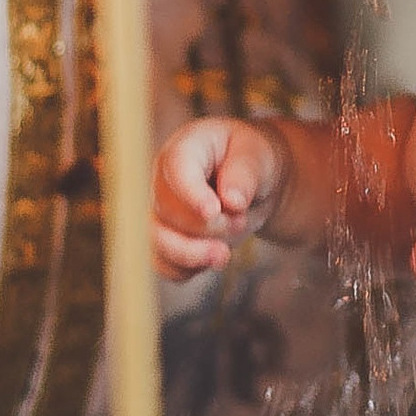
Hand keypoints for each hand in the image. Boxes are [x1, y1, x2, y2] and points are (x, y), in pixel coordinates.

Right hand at [154, 117, 292, 279]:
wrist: (252, 182)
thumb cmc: (251, 160)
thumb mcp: (258, 157)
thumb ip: (246, 174)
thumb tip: (231, 201)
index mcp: (186, 147)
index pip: (177, 168)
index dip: (191, 193)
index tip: (213, 211)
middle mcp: (162, 178)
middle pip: (167, 210)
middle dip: (208, 226)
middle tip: (241, 220)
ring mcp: (158, 210)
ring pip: (157, 241)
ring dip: (192, 254)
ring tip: (224, 255)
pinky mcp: (163, 239)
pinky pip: (163, 263)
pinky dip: (186, 268)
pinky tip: (211, 259)